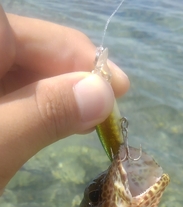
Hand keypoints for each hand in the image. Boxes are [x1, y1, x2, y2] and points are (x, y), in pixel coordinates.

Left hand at [0, 7, 129, 192]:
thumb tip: (102, 91)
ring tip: (90, 117)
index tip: (118, 87)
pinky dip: (31, 108)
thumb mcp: (0, 145)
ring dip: (53, 94)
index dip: (75, 56)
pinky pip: (4, 95)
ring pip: (15, 73)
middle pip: (23, 49)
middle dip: (67, 75)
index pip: (26, 33)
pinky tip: (52, 121)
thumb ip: (45, 112)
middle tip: (110, 103)